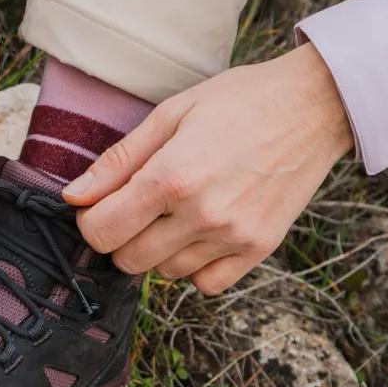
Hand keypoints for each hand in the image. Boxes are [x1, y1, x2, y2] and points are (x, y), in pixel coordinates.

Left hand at [62, 44, 353, 293]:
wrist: (312, 107)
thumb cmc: (239, 101)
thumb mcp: (170, 114)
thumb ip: (119, 160)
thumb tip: (74, 196)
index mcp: (171, 177)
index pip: (102, 231)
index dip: (90, 219)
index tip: (100, 204)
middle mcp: (202, 215)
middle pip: (128, 260)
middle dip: (121, 236)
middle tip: (139, 205)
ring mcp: (233, 236)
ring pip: (165, 273)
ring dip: (159, 249)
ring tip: (179, 209)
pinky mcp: (259, 249)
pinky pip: (207, 284)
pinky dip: (196, 266)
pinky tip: (202, 231)